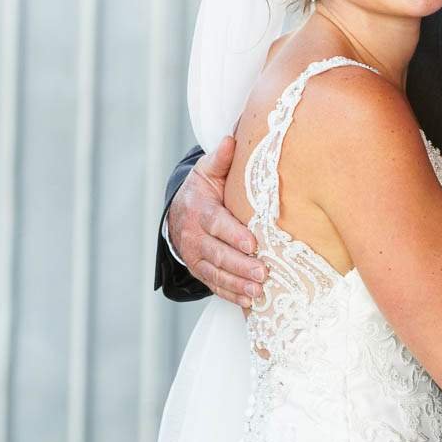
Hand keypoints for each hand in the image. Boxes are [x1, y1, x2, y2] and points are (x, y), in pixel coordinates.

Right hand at [167, 136, 264, 306]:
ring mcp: (196, 256)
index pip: (216, 224)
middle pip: (217, 253)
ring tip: (259, 291)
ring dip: (238, 284)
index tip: (253, 244)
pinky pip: (214, 285)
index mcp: (199, 210)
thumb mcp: (207, 172)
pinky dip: (231, 295)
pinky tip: (249, 302)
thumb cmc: (202, 190)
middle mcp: (193, 236)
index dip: (233, 235)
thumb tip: (231, 140)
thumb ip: (221, 160)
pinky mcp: (200, 271)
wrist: (179, 212)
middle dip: (240, 265)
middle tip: (263, 272)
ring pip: (216, 273)